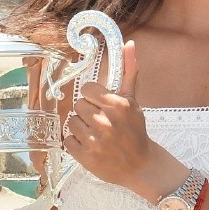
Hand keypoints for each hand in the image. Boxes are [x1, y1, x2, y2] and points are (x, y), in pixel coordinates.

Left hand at [64, 41, 156, 193]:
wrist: (140, 166)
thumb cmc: (135, 130)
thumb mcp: (133, 100)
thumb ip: (128, 71)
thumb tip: (129, 44)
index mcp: (117, 105)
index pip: (86, 90)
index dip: (92, 97)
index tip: (100, 105)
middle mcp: (105, 122)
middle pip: (78, 106)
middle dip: (88, 113)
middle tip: (100, 122)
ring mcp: (95, 141)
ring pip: (71, 122)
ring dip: (81, 128)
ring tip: (96, 134)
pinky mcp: (86, 158)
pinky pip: (68, 141)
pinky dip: (76, 143)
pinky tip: (90, 145)